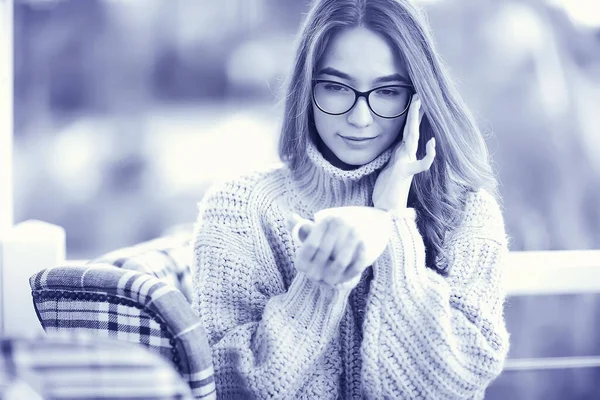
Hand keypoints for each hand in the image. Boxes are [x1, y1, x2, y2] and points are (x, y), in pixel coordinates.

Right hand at [286, 214, 368, 289]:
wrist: (327, 270)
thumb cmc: (316, 250)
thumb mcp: (305, 239)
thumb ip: (299, 228)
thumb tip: (292, 217)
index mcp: (301, 264)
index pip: (310, 245)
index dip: (319, 230)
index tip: (327, 218)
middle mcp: (314, 274)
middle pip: (326, 251)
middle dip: (334, 232)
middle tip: (341, 218)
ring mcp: (330, 279)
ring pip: (341, 261)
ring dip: (349, 242)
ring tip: (353, 227)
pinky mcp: (346, 280)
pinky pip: (354, 268)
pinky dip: (359, 255)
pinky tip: (362, 241)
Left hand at [372, 94, 435, 210]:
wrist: (386, 208)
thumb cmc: (387, 190)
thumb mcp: (388, 167)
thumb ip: (396, 155)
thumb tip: (400, 144)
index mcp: (401, 153)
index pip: (407, 129)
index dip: (411, 115)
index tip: (414, 99)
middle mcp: (406, 155)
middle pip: (411, 129)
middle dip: (415, 111)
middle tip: (419, 93)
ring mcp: (407, 163)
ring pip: (413, 139)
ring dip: (416, 121)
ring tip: (420, 105)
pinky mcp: (405, 173)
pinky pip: (421, 164)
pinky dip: (428, 155)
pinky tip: (431, 144)